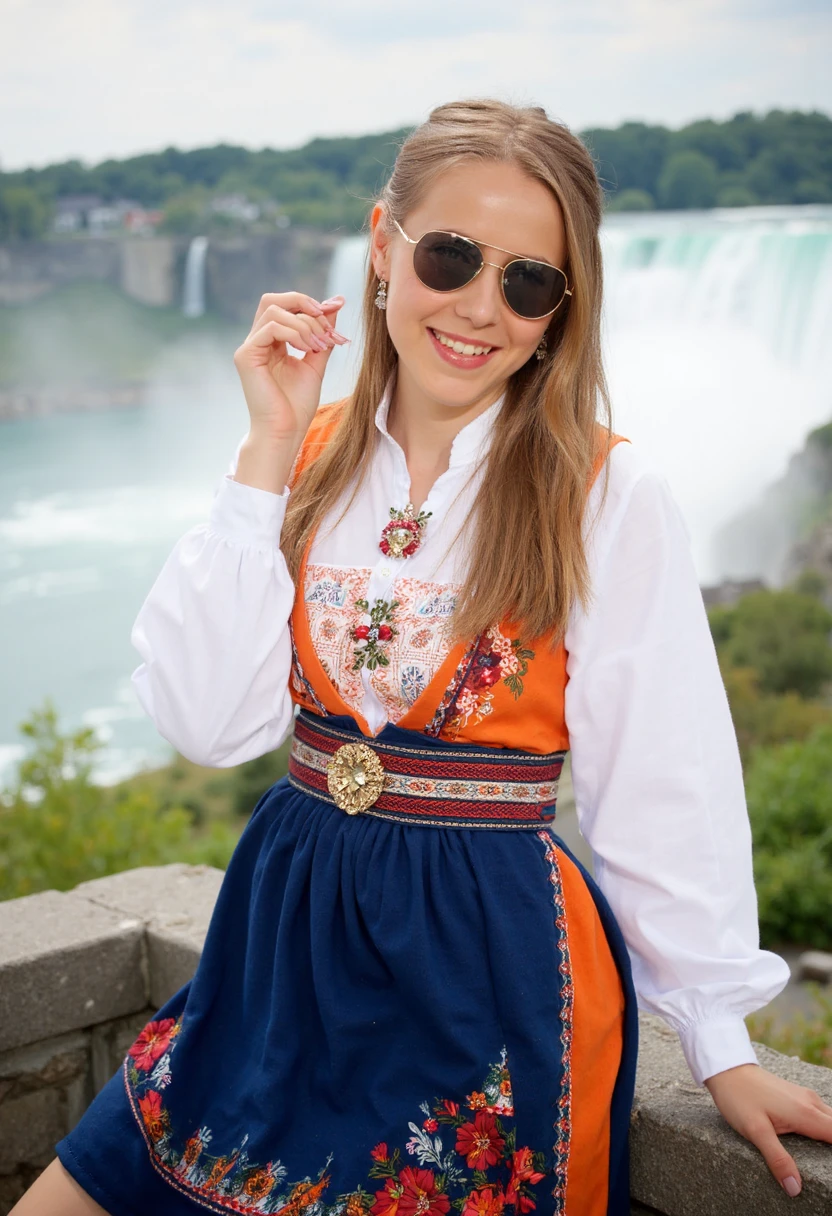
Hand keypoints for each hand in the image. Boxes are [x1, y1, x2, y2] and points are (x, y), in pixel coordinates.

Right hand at [232, 291, 348, 447]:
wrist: (285, 432)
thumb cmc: (297, 405)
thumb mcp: (316, 363)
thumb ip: (322, 335)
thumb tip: (335, 304)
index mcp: (271, 342)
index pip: (285, 307)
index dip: (311, 304)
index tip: (336, 307)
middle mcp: (257, 342)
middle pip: (273, 300)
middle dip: (303, 303)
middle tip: (325, 320)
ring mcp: (249, 347)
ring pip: (274, 310)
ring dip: (304, 323)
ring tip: (319, 344)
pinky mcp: (246, 356)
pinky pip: (271, 327)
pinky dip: (294, 333)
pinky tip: (307, 349)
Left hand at [704, 1062, 831, 1195]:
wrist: (727, 1068)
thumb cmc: (739, 1098)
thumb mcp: (756, 1131)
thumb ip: (777, 1159)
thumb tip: (795, 1188)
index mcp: (806, 1114)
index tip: (828, 1170)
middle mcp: (811, 1103)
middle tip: (823, 1164)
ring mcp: (805, 1097)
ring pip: (831, 1119)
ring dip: (829, 1135)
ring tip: (819, 1154)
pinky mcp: (798, 1096)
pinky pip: (821, 1113)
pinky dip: (824, 1127)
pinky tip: (813, 1138)